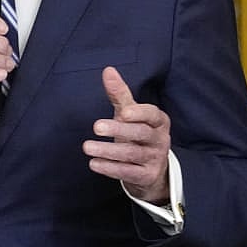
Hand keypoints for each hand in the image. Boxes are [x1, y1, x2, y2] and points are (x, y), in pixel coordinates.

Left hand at [83, 66, 171, 203]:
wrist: (152, 171)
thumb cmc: (138, 135)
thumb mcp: (130, 114)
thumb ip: (120, 94)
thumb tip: (108, 70)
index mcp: (159, 121)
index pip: (152, 114)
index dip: (138, 113)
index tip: (123, 112)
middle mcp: (159, 139)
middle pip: (140, 133)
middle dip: (118, 130)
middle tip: (96, 126)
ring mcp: (155, 159)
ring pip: (131, 154)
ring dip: (108, 151)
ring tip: (87, 147)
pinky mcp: (146, 176)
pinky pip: (128, 172)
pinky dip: (110, 168)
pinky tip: (94, 163)